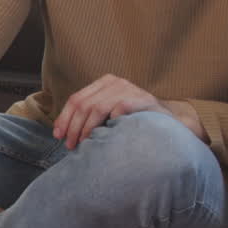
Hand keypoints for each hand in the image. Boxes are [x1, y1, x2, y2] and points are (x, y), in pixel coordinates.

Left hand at [54, 74, 203, 148]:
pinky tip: (107, 135)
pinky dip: (109, 123)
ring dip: (87, 129)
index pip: (76, 99)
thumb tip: (61, 131)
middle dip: (73, 127)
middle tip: (70, 145)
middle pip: (83, 104)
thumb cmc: (134, 121)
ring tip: (84, 144)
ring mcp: (130, 88)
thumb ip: (89, 116)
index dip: (64, 118)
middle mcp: (115, 82)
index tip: (58, 135)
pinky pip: (118, 109)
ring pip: (96, 108)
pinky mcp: (142, 98)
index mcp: (104, 83)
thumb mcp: (108, 114)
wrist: (169, 122)